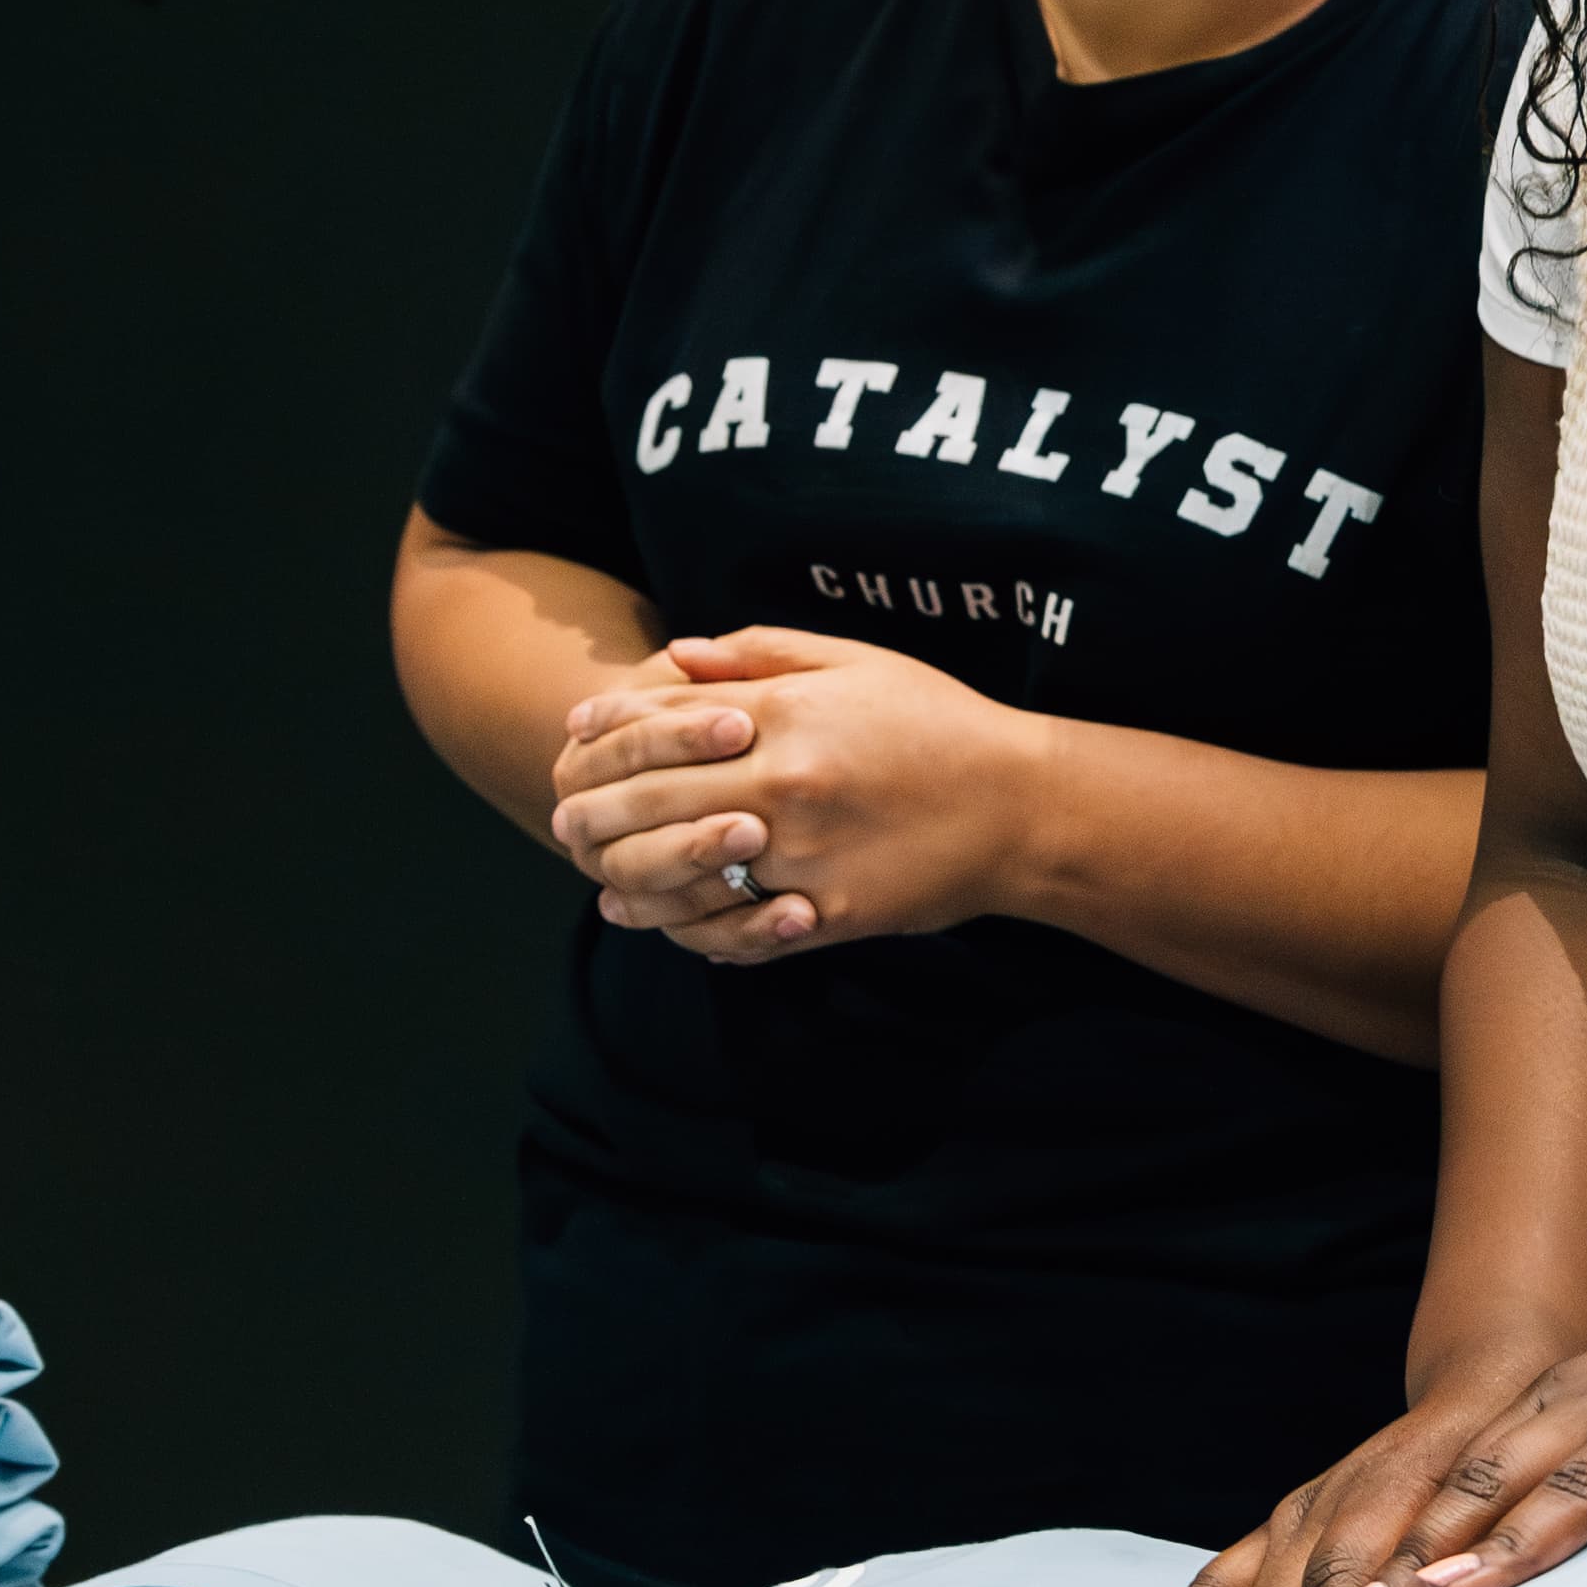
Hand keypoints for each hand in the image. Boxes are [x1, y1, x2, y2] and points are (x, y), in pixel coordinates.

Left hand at [543, 626, 1036, 967]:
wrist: (1023, 805)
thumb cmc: (941, 721)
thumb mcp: (856, 663)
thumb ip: (761, 655)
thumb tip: (676, 655)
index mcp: (785, 716)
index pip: (666, 720)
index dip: (607, 729)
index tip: (574, 735)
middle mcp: (782, 785)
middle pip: (653, 802)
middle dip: (595, 810)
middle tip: (562, 817)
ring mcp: (801, 855)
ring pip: (682, 876)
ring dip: (630, 880)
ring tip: (603, 880)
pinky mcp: (826, 913)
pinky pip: (740, 931)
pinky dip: (698, 932)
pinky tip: (674, 928)